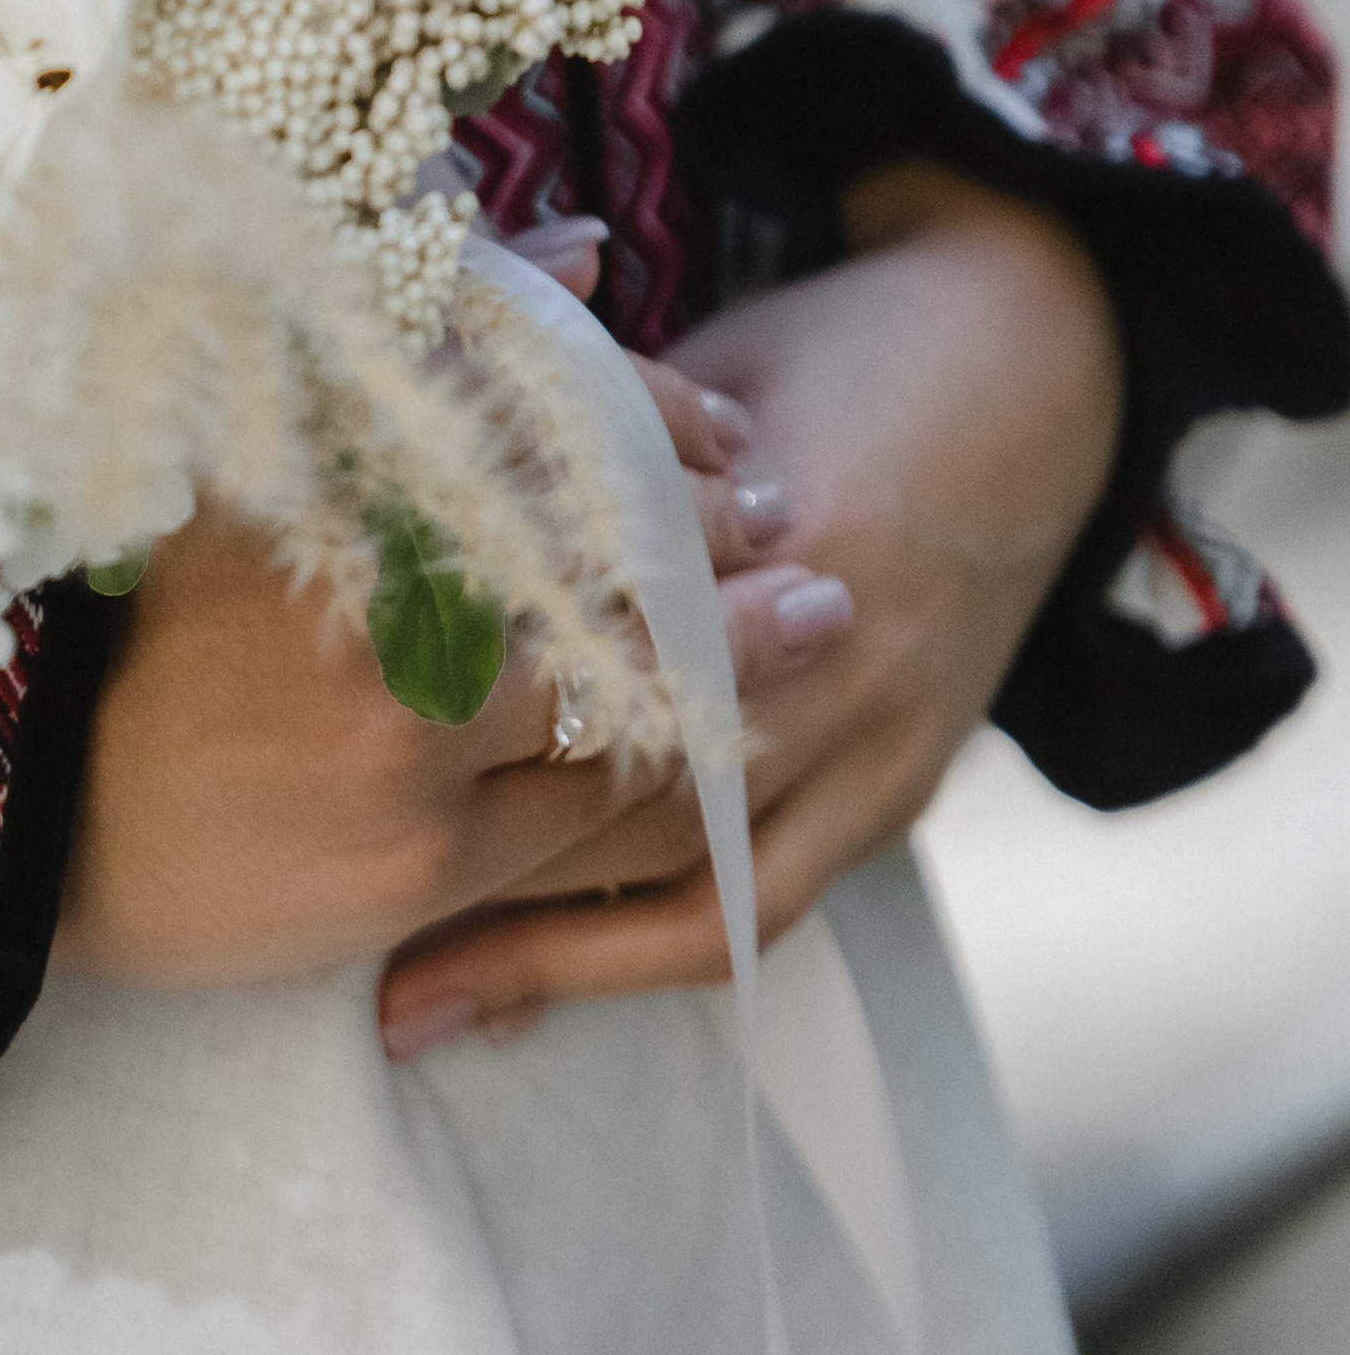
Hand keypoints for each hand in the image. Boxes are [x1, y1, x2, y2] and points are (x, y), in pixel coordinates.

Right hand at [56, 353, 845, 985]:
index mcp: (340, 472)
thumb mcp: (265, 438)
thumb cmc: (137, 610)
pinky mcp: (414, 865)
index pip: (559, 425)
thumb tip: (586, 251)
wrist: (19, 809)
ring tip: (813, 624)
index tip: (728, 432)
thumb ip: (434, 331)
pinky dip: (658, 773)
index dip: (664, 425)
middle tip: (792, 521)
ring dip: (734, 660)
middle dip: (721, 544)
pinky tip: (724, 749)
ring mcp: (404, 745)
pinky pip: (583, 817)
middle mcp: (381, 602)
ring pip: (625, 694)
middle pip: (614, 560)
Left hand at [372, 161, 1119, 1051]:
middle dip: (479, 864)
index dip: (458, 715)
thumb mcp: (691, 371)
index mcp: (765, 528)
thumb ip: (576, 453)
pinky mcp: (901, 791)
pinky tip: (533, 997)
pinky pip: (767, 909)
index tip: (322, 756)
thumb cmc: (820, 356)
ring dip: (547, 949)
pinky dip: (642, 955)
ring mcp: (881, 735)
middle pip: (632, 787)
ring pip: (693, 879)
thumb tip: (403, 510)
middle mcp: (832, 648)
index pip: (593, 656)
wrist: (1033, 379)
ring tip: (411, 998)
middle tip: (330, 905)